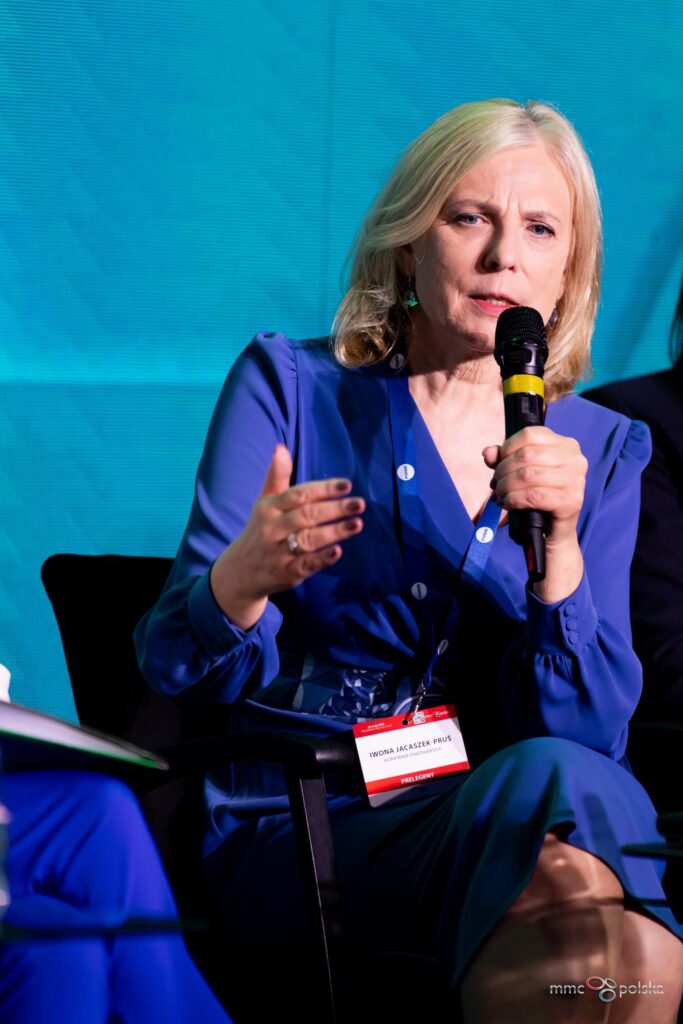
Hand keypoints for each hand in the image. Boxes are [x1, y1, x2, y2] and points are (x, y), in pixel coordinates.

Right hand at [210, 445, 364, 628]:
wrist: (240, 572)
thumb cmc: (260, 531)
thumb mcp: (264, 503)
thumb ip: (277, 477)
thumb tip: (280, 448)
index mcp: (269, 508)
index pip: (299, 495)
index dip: (323, 489)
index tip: (347, 485)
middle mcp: (272, 529)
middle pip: (306, 516)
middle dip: (334, 508)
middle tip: (360, 503)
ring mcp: (278, 553)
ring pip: (309, 540)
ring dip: (334, 532)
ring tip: (357, 523)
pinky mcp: (285, 574)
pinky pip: (305, 566)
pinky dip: (321, 559)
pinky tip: (338, 552)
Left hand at [483, 426, 586, 601]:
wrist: (553, 531)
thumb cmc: (537, 498)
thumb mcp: (520, 472)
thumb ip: (503, 458)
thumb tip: (488, 453)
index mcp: (566, 445)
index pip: (530, 434)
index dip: (507, 447)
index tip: (498, 464)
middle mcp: (575, 459)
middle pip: (527, 455)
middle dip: (503, 471)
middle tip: (495, 485)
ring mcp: (576, 480)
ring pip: (528, 475)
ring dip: (506, 486)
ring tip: (500, 495)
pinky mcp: (571, 501)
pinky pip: (533, 495)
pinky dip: (514, 499)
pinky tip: (508, 504)